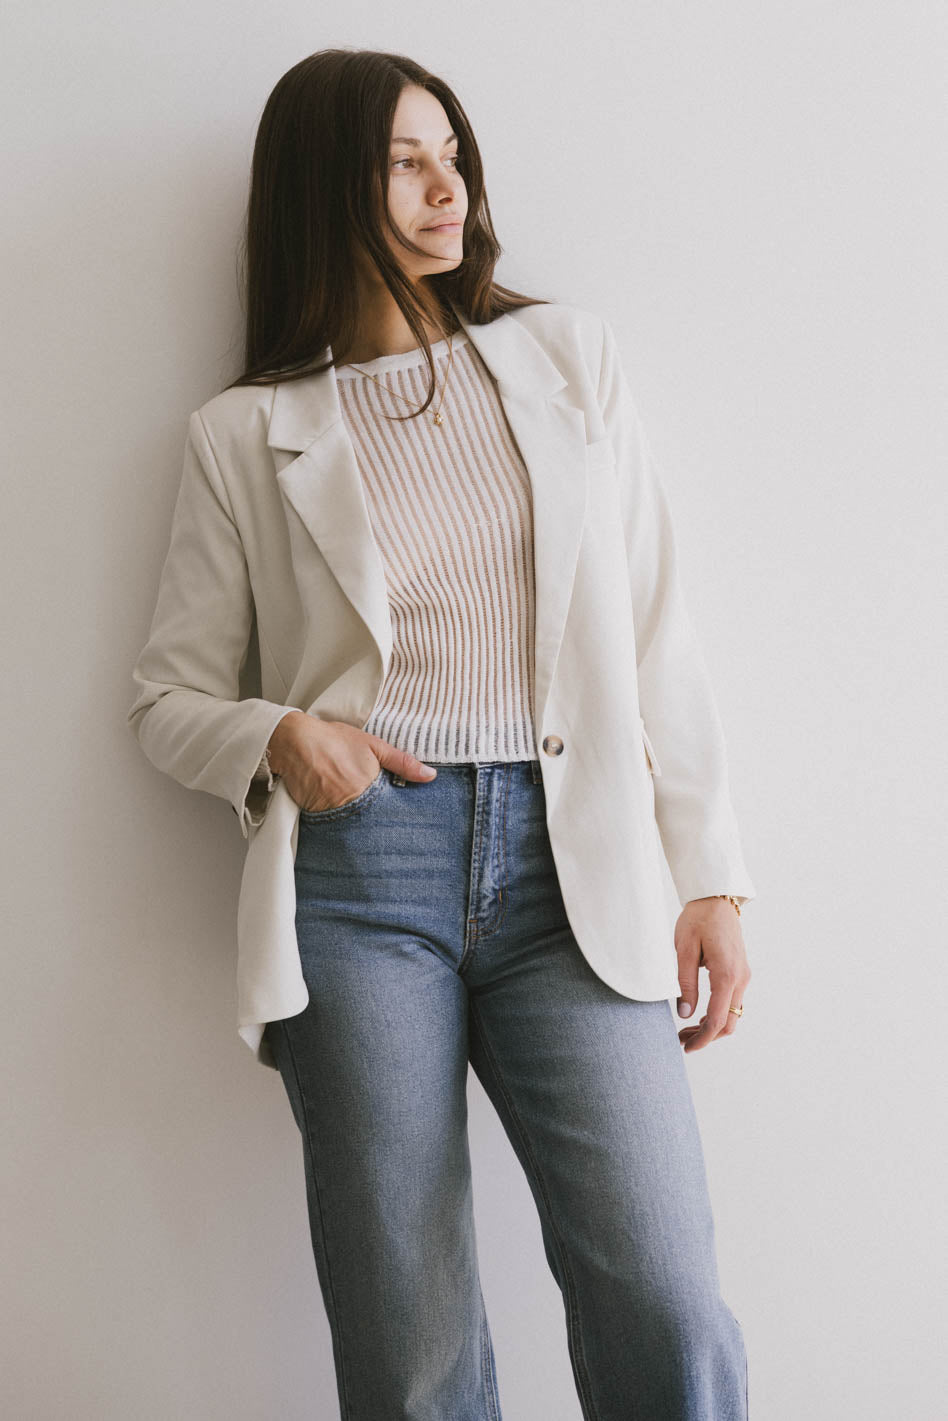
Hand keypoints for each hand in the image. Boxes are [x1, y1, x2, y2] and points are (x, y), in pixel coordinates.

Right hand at [266, 713, 436, 813]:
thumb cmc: (334, 740)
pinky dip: (340, 824)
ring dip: (361, 826)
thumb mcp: (373, 746)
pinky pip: (334, 827)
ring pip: (354, 827)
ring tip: (365, 824)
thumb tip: (431, 776)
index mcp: (372, 788)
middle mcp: (354, 804)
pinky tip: (342, 818)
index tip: (406, 824)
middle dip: (381, 825)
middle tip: (390, 833)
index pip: (392, 814)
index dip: (398, 818)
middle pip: (374, 823)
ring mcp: (334, 812)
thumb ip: (402, 762)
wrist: (294, 742)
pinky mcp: (317, 817)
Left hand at [674, 897, 750, 1052]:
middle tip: (681, 1040)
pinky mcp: (740, 972)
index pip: (718, 1020)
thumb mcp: (684, 950)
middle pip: (729, 1023)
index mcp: (727, 975)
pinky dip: (718, 1013)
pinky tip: (698, 1014)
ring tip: (685, 1030)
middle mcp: (740, 979)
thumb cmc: (698, 919)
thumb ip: (685, 983)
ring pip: (733, 1014)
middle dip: (706, 1037)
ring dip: (712, 1027)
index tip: (686, 1048)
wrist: (716, 898)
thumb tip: (684, 1014)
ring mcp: (743, 976)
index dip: (702, 1039)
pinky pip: (732, 1002)